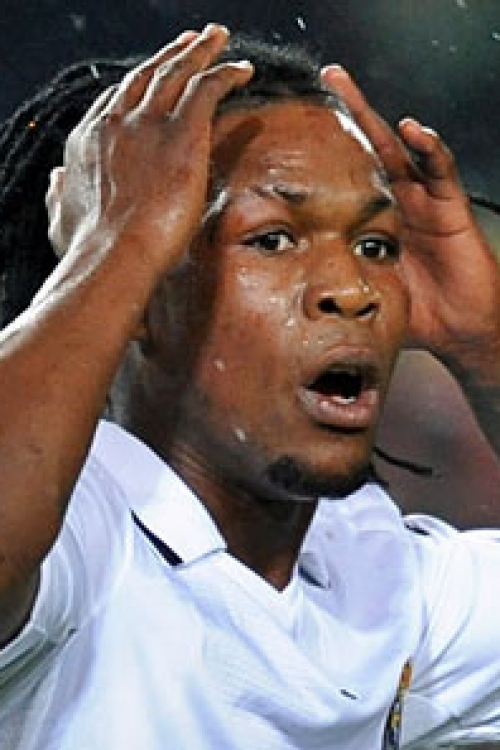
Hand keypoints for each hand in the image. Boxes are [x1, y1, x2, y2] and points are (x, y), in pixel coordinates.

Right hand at [47, 24, 252, 276]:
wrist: (114, 255)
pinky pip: (207, 88)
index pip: (115, 101)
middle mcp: (115, 123)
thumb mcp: (62, 220)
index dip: (137, 86)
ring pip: (177, 72)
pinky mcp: (181, 134)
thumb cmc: (90, 251)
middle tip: (188, 42)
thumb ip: (60, 197)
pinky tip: (242, 69)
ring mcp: (147, 125)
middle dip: (169, 56)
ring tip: (216, 38)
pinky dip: (226, 72)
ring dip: (199, 51)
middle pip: (146, 76)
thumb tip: (56, 180)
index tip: (153, 78)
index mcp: (88, 141)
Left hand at [321, 65, 499, 371]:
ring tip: (348, 88)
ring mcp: (425, 200)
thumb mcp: (364, 293)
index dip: (328, 153)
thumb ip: (336, 286)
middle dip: (351, 112)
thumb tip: (291, 298)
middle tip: (327, 78)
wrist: (460, 329)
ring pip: (401, 147)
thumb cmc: (416, 313)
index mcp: (377, 219)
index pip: (350, 176)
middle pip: (373, 147)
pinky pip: (441, 171)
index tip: (297, 131)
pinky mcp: (450, 207)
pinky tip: (413, 131)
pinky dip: (429, 149)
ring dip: (376, 116)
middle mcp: (399, 202)